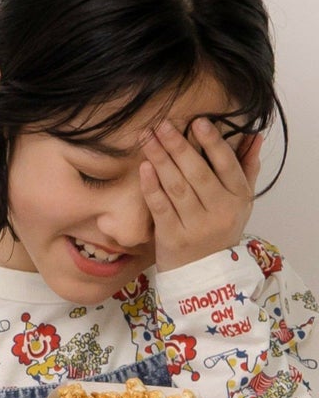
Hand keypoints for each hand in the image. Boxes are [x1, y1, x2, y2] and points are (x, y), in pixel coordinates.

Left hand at [139, 117, 262, 270]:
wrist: (205, 276)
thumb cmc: (220, 231)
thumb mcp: (241, 203)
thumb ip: (246, 169)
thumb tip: (254, 136)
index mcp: (238, 199)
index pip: (226, 165)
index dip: (212, 143)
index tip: (198, 122)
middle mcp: (219, 212)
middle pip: (197, 173)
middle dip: (179, 146)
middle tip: (163, 125)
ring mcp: (196, 226)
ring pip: (177, 187)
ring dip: (161, 160)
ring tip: (147, 138)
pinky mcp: (173, 238)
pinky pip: (161, 207)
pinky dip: (152, 187)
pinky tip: (144, 168)